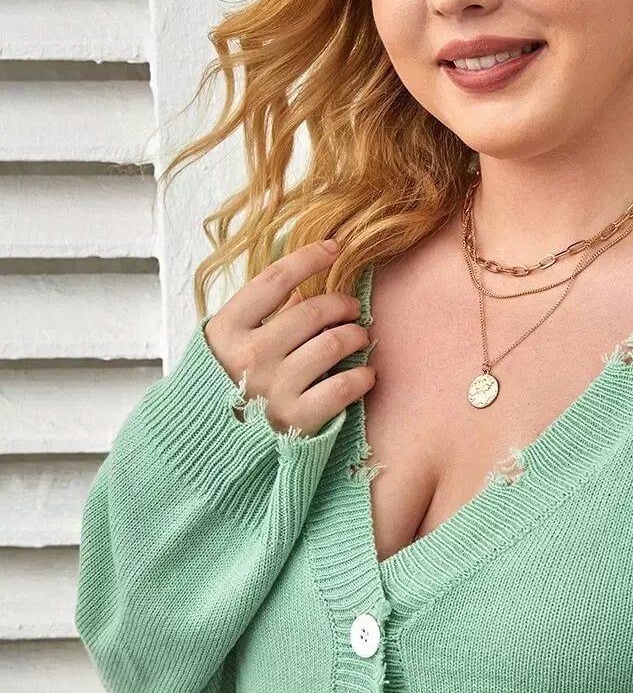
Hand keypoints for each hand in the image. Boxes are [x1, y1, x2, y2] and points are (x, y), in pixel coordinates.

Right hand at [203, 237, 374, 437]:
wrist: (208, 445)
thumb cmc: (223, 385)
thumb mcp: (226, 345)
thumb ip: (258, 317)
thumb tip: (300, 293)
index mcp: (227, 329)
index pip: (274, 279)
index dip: (309, 257)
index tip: (334, 247)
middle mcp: (249, 356)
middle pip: (312, 310)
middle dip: (342, 304)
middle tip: (351, 308)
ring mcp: (274, 388)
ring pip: (334, 343)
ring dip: (357, 335)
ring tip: (359, 337)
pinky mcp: (298, 419)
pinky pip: (345, 386)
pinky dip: (363, 375)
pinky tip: (365, 374)